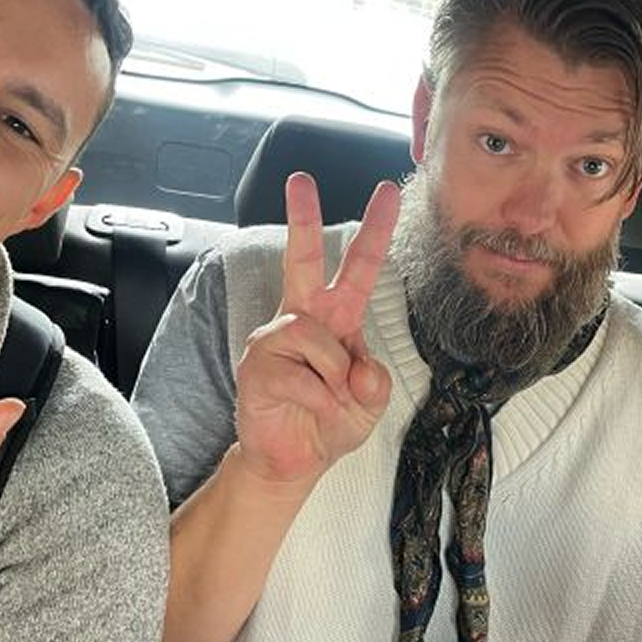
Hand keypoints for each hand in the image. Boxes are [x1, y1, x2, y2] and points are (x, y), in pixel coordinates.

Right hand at [233, 172, 399, 486]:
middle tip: (300, 179)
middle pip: (303, 259)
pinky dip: (318, 399)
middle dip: (302, 218)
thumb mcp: (370, 401)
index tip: (386, 192)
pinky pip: (300, 376)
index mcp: (335, 318)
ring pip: (315, 336)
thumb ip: (376, 380)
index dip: (373, 231)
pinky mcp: (255, 367)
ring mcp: (274, 339)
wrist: (294, 461)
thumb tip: (358, 369)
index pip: (357, 268)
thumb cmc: (329, 420)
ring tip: (330, 396)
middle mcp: (302, 319)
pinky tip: (311, 408)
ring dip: (334, 373)